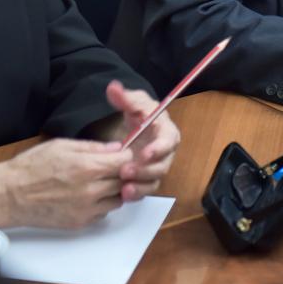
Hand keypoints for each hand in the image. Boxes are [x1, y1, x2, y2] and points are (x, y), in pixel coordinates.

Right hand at [0, 137, 132, 228]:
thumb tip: (116, 147)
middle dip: (121, 172)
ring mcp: (86, 209)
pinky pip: (103, 213)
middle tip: (111, 167)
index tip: (121, 154)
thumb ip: (92, 147)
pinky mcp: (79, 223)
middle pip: (124, 181)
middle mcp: (91, 190)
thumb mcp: (62, 145)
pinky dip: (101, 204)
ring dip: (114, 190)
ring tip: (99, 181)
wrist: (9, 196)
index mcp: (87, 167)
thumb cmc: (32, 166)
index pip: (125, 162)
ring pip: (117, 199)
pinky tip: (89, 195)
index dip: (126, 156)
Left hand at [103, 80, 180, 200]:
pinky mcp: (146, 179)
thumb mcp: (132, 102)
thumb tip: (113, 88)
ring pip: (154, 181)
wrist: (133, 127)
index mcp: (166, 131)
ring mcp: (156, 167)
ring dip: (141, 186)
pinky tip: (122, 195)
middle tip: (125, 172)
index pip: (168, 141)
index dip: (159, 149)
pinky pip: (145, 189)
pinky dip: (136, 194)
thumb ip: (124, 97)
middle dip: (145, 171)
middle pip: (162, 166)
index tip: (144, 154)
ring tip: (124, 189)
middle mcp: (165, 152)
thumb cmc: (138, 113)